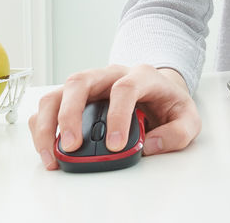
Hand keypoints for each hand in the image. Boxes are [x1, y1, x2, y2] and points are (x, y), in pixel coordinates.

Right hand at [28, 64, 200, 169]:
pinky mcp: (73, 98)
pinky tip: (48, 149)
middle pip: (81, 81)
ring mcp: (89, 85)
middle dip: (70, 115)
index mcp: (141, 75)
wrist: (158, 92)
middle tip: (72, 146)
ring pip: (58, 93)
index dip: (118, 115)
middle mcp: (110, 75)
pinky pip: (49, 107)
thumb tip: (151, 145)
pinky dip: (42, 127)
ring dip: (48, 123)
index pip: (125, 87)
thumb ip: (178, 132)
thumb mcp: (187, 118)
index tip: (115, 145)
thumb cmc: (168, 104)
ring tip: (53, 154)